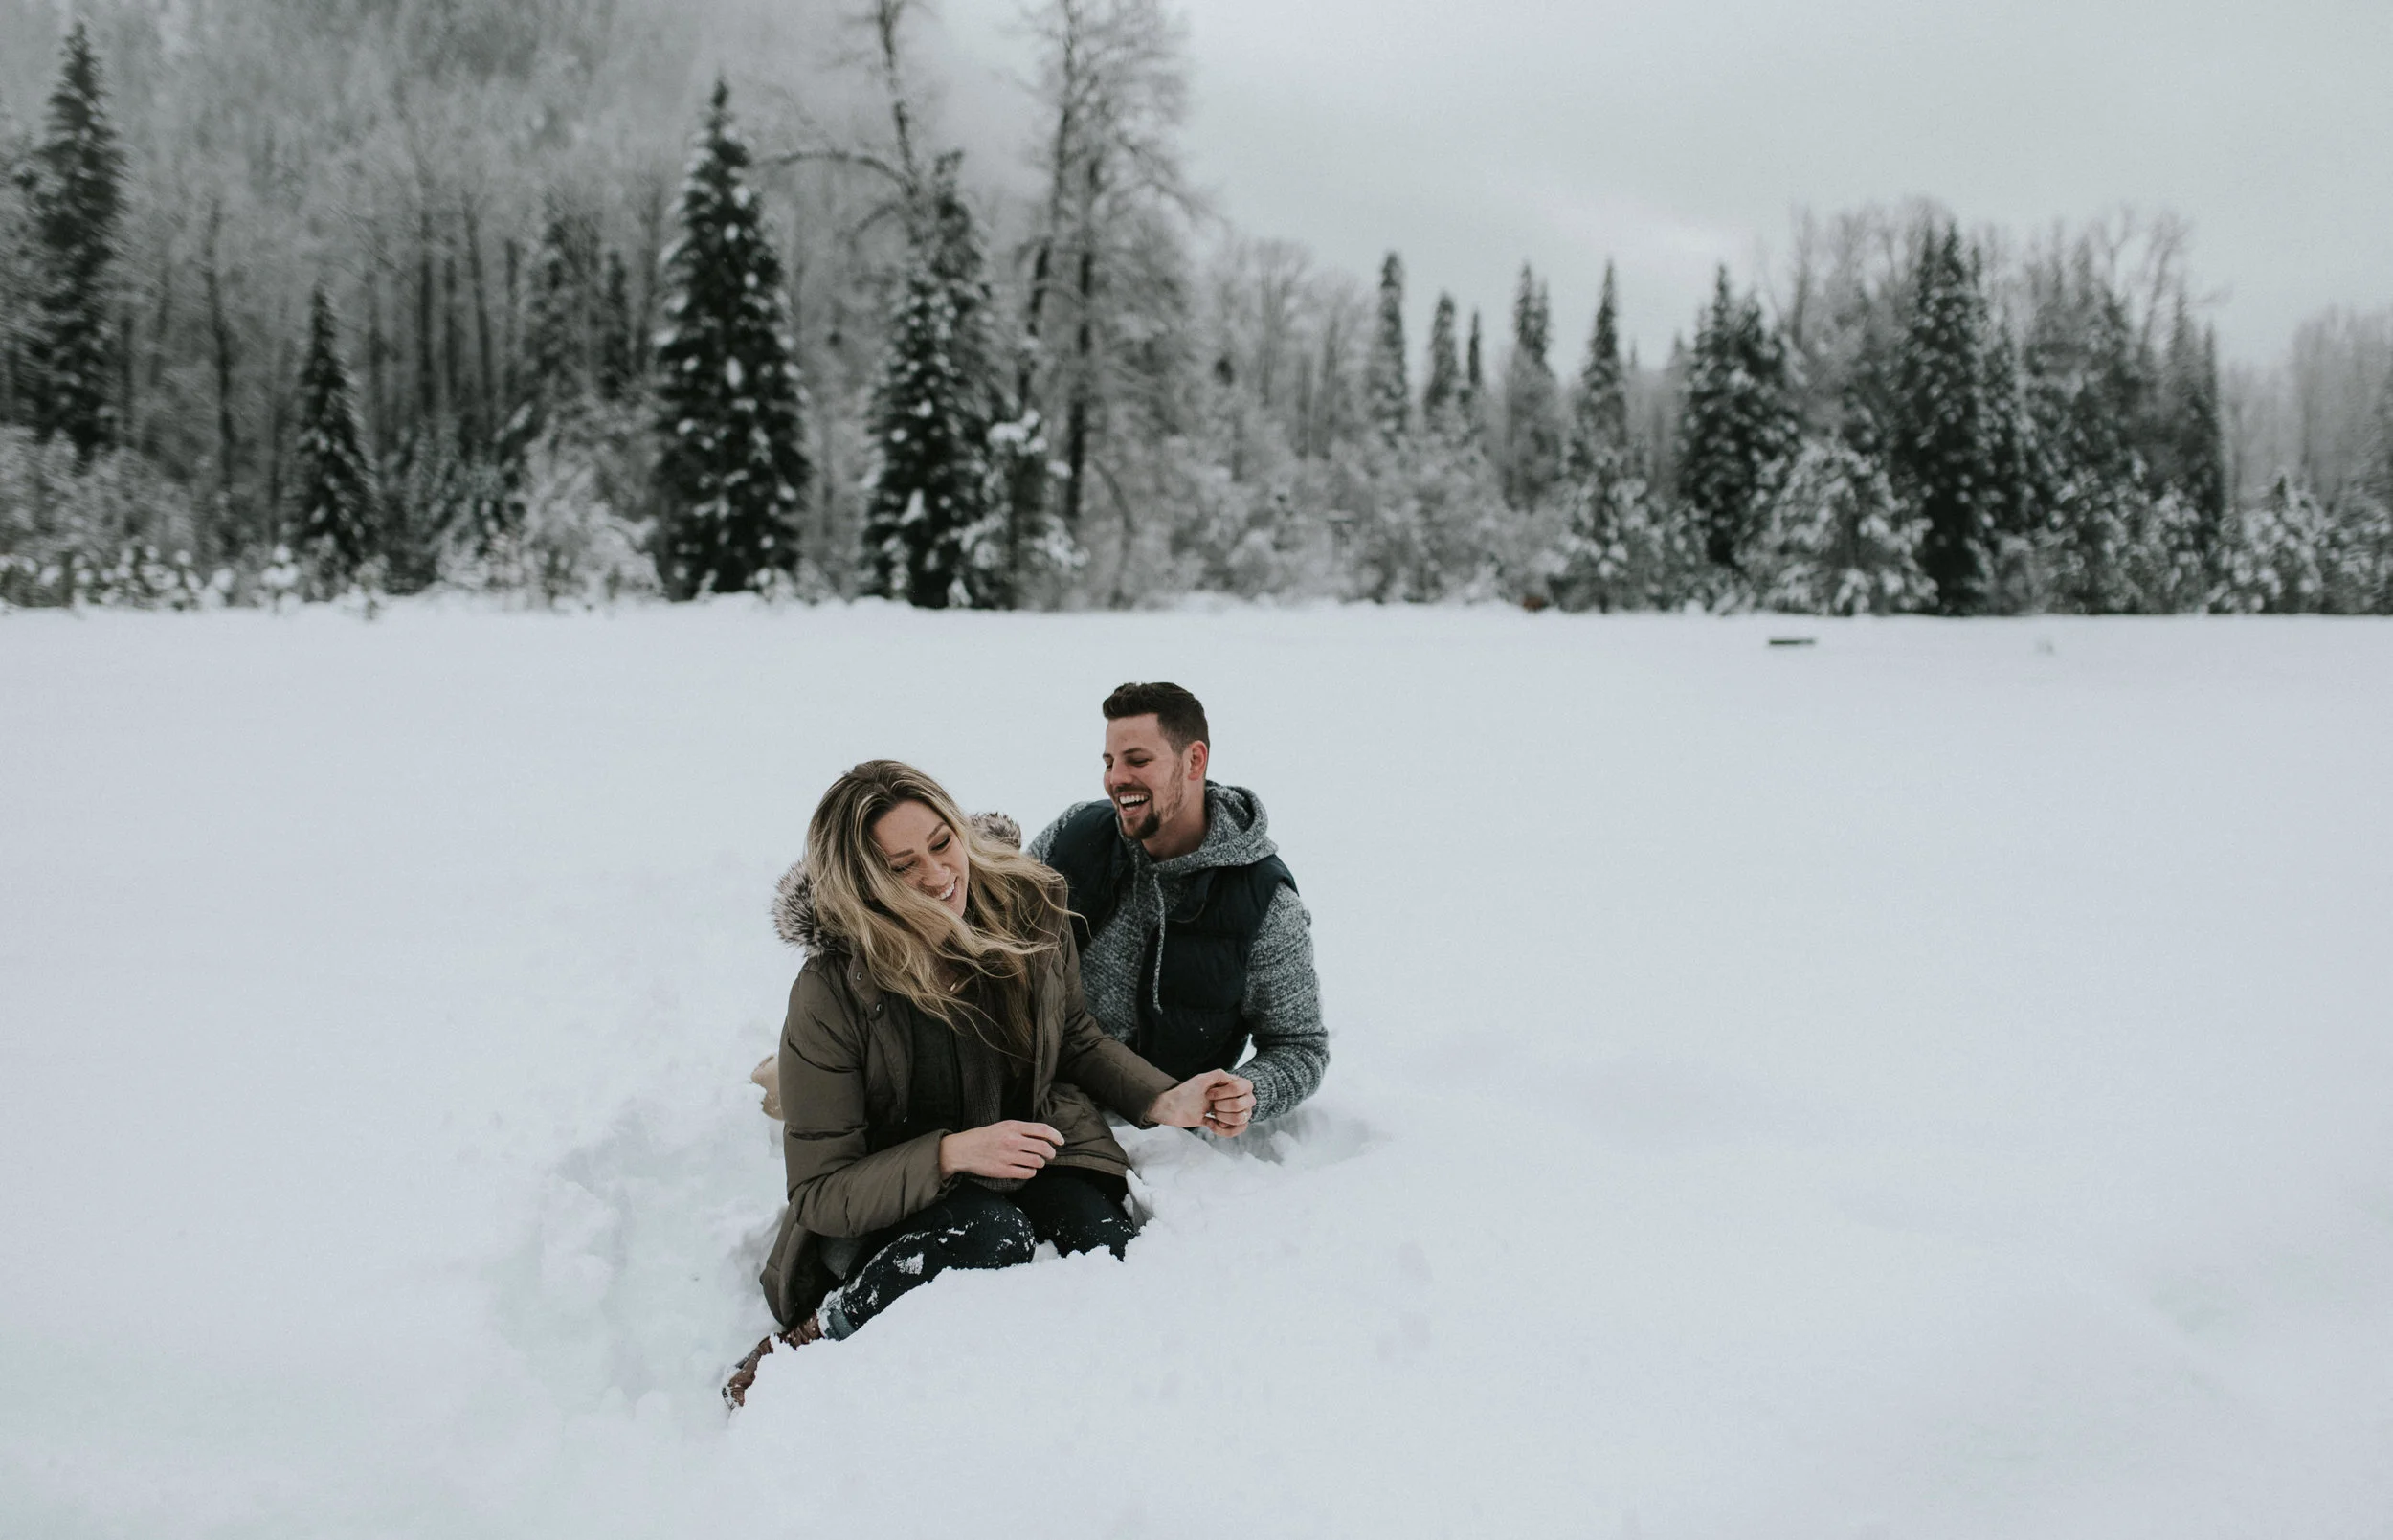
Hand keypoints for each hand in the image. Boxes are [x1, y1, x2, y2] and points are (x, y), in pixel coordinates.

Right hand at [939, 1121, 1063, 1179]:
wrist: (963, 1150)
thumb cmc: (983, 1137)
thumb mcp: (1003, 1126)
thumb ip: (1021, 1130)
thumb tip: (1042, 1136)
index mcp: (1013, 1126)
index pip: (1042, 1129)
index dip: (1055, 1135)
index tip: (1060, 1141)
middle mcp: (1013, 1140)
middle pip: (1044, 1147)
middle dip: (1051, 1153)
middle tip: (1050, 1155)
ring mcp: (1009, 1156)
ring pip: (1037, 1161)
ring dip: (1040, 1163)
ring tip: (1036, 1162)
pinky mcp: (1004, 1170)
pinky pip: (1027, 1173)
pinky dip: (1031, 1172)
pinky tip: (1028, 1170)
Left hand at [1146, 1071, 1254, 1136]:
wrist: (1170, 1108)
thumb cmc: (1184, 1091)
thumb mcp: (1201, 1079)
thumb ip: (1219, 1075)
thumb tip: (1236, 1079)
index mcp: (1229, 1084)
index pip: (1246, 1087)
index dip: (1229, 1092)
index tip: (1210, 1093)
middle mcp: (1232, 1097)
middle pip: (1246, 1105)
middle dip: (1228, 1107)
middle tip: (1212, 1105)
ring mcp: (1228, 1112)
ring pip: (1242, 1119)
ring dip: (1227, 1119)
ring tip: (1213, 1116)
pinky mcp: (1222, 1125)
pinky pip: (1235, 1131)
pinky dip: (1223, 1130)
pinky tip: (1210, 1124)